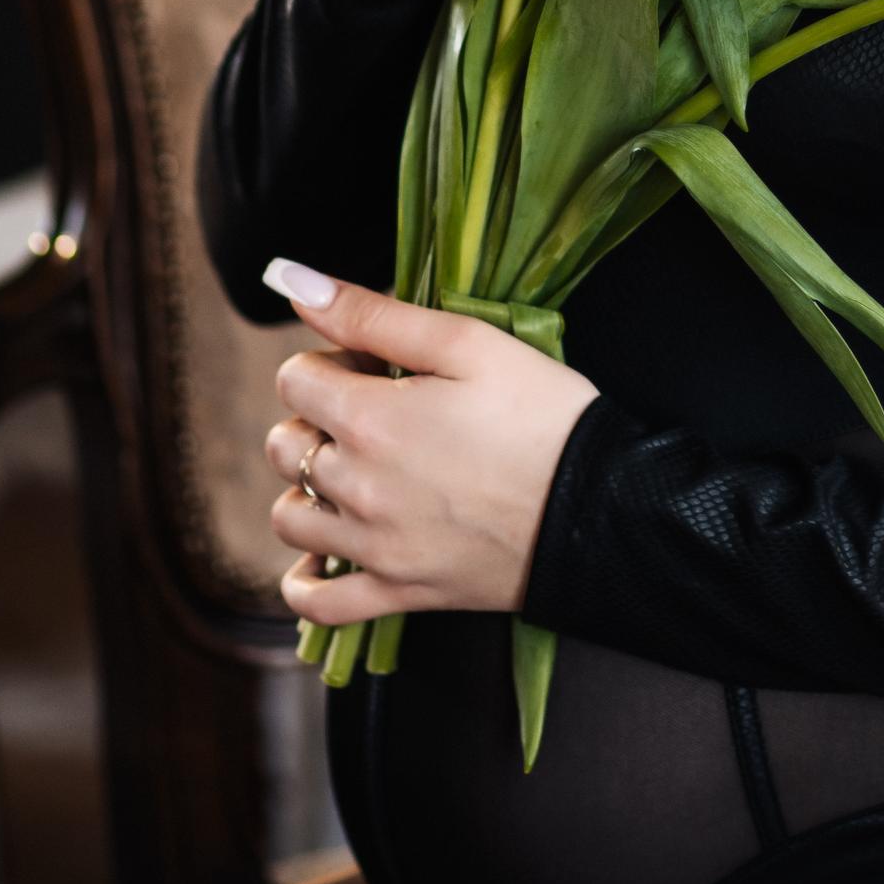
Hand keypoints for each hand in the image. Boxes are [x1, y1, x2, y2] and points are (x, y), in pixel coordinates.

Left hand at [262, 265, 602, 623]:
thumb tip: (290, 280)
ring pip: (289, 518)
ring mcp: (374, 547)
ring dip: (308, 489)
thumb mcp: (469, 342)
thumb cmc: (543, 414)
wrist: (598, 506)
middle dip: (317, 418)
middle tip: (379, 411)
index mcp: (370, 418)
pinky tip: (328, 553)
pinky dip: (308, 580)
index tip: (379, 366)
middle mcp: (357, 486)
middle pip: (285, 444)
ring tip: (359, 472)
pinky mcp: (399, 592)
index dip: (334, 360)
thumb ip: (372, 312)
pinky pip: (320, 603)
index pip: (296, 379)